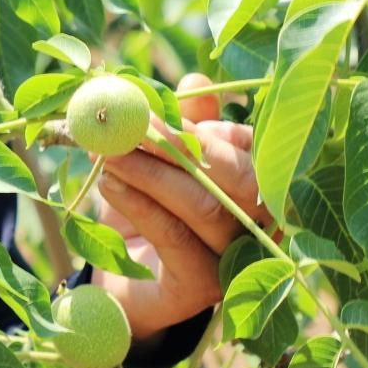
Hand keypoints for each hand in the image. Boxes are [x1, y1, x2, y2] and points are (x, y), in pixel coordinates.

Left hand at [89, 73, 269, 341]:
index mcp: (258, 184)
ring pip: (204, 205)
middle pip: (238, 178)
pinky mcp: (203, 287)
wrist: (121, 279)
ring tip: (108, 149)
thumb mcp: (161, 160)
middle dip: (180, 143)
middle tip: (132, 121)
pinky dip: (139, 203)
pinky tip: (108, 183)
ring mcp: (236, 260)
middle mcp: (260, 224)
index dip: (207, 124)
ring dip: (150, 170)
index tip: (153, 106)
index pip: (251, 148)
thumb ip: (182, 124)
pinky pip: (175, 236)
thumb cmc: (148, 207)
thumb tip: (198, 80)